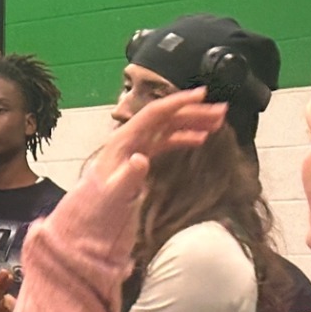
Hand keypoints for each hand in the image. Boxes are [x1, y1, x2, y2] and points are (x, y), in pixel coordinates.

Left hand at [70, 88, 226, 243]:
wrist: (89, 217)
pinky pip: (165, 141)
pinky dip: (183, 137)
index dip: (178, 102)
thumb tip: (141, 158)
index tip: (202, 94)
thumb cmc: (100, 205)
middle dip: (193, 111)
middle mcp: (130, 139)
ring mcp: (136, 147)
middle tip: (221, 111)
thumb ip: (129, 176)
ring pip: (168, 127)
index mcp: (123, 140)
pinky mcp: (140, 157)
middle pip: (165, 117)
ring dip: (192, 122)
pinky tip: (200, 138)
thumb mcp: (115, 193)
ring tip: (218, 122)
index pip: (154, 113)